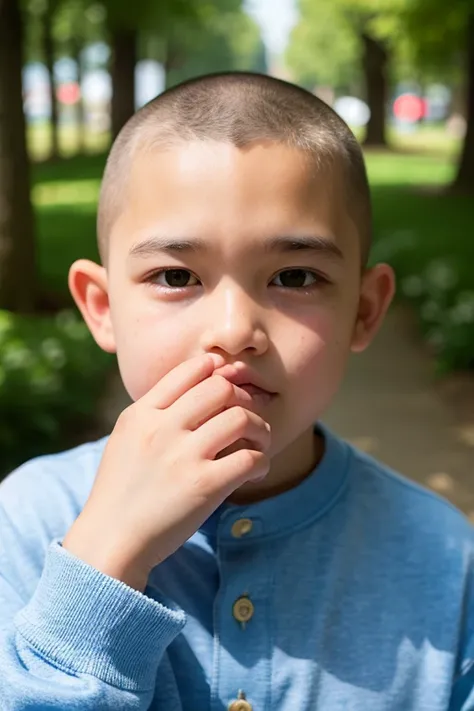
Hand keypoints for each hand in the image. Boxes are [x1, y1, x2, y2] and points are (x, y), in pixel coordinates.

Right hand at [62, 354, 270, 590]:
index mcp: (142, 413)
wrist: (111, 540)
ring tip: (257, 442)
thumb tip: (195, 388)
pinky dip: (261, 461)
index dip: (217, 371)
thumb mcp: (126, 438)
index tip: (228, 384)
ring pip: (241, 418)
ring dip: (259, 428)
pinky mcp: (204, 486)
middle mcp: (162, 429)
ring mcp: (183, 456)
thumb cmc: (121, 490)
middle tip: (247, 416)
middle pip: (221, 388)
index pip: (189, 371)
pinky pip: (250, 458)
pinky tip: (255, 469)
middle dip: (243, 398)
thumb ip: (155, 412)